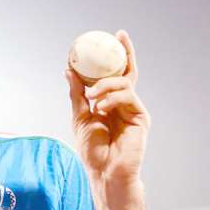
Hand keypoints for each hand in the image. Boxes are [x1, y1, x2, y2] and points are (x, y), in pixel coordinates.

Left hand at [64, 30, 150, 188]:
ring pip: (124, 83)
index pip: (113, 75)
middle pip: (128, 72)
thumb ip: (77, 94)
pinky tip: (101, 107)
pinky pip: (127, 97)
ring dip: (105, 85)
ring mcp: (133, 109)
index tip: (109, 39)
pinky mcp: (141, 117)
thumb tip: (69, 70)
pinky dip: (112, 99)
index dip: (113, 57)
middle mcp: (124, 103)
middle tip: (119, 37)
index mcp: (109, 102)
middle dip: (126, 52)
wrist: (105, 173)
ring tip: (92, 96)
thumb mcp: (80, 117)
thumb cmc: (93, 150)